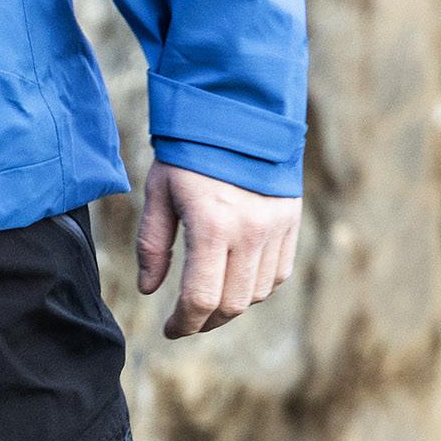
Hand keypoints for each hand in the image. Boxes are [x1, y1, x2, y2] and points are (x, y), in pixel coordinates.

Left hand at [136, 162, 300, 339]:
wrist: (240, 111)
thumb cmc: (190, 150)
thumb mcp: (159, 192)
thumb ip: (153, 244)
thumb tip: (150, 289)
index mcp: (212, 226)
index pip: (201, 298)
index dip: (184, 323)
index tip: (171, 329)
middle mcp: (250, 232)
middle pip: (232, 304)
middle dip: (206, 321)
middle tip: (187, 321)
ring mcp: (276, 228)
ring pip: (258, 293)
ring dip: (232, 305)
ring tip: (209, 301)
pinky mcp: (290, 221)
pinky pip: (279, 272)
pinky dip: (258, 286)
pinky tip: (236, 280)